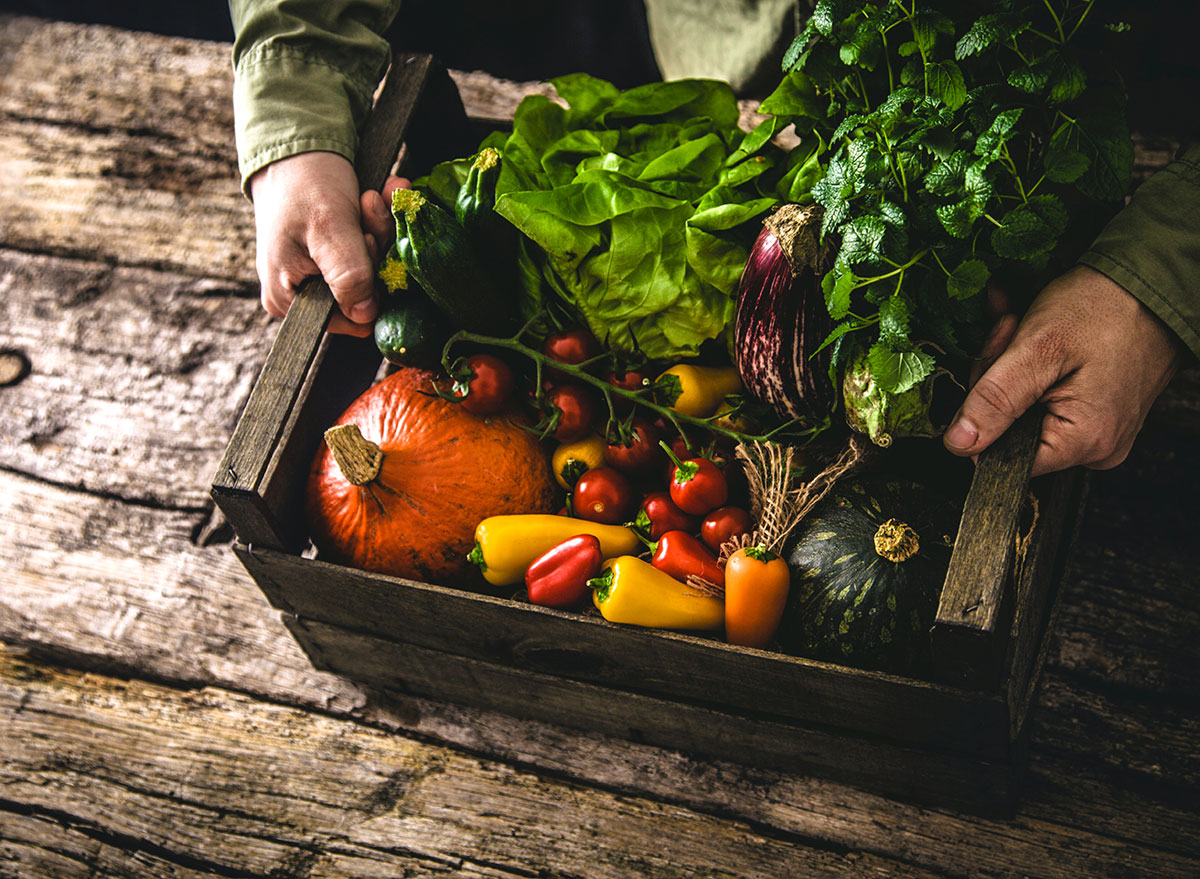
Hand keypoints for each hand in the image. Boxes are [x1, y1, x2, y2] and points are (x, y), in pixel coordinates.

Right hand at [248, 151, 408, 335]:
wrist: (296, 146)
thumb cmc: (302, 183)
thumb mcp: (329, 228)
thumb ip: (347, 275)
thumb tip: (365, 316)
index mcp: (290, 299)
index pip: (352, 319)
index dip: (371, 284)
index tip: (370, 240)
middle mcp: (303, 295)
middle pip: (365, 292)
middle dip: (377, 246)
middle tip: (370, 206)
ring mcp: (320, 276)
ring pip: (373, 269)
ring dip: (382, 228)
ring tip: (372, 195)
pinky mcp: (336, 257)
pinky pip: (370, 250)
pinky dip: (379, 223)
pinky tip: (380, 194)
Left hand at [943, 265, 1184, 475]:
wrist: (1151, 277)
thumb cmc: (1105, 306)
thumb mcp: (1036, 349)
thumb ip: (995, 401)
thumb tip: (959, 444)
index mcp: (1084, 441)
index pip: (1002, 455)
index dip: (983, 411)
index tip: (992, 365)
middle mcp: (1096, 446)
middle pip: (1011, 430)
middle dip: (997, 377)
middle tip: (1009, 331)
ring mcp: (1099, 429)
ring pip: (1023, 409)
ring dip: (1009, 363)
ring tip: (1020, 324)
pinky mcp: (1097, 410)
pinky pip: (1045, 397)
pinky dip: (1028, 364)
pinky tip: (1026, 329)